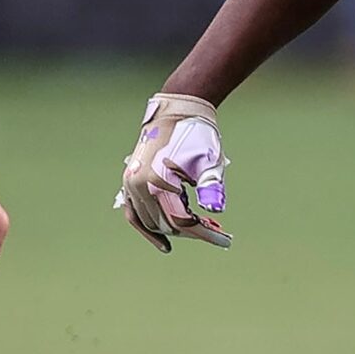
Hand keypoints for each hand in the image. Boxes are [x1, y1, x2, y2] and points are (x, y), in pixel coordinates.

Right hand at [116, 92, 230, 253]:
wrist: (176, 111)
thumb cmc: (197, 135)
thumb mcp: (210, 162)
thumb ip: (212, 188)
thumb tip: (216, 210)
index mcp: (157, 181)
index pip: (182, 221)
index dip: (205, 234)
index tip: (225, 240)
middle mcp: (138, 185)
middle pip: (166, 225)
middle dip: (193, 231)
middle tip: (217, 230)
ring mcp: (130, 185)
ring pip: (150, 222)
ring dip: (174, 230)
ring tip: (197, 230)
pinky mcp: (129, 182)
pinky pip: (134, 214)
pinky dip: (148, 228)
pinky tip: (164, 242)